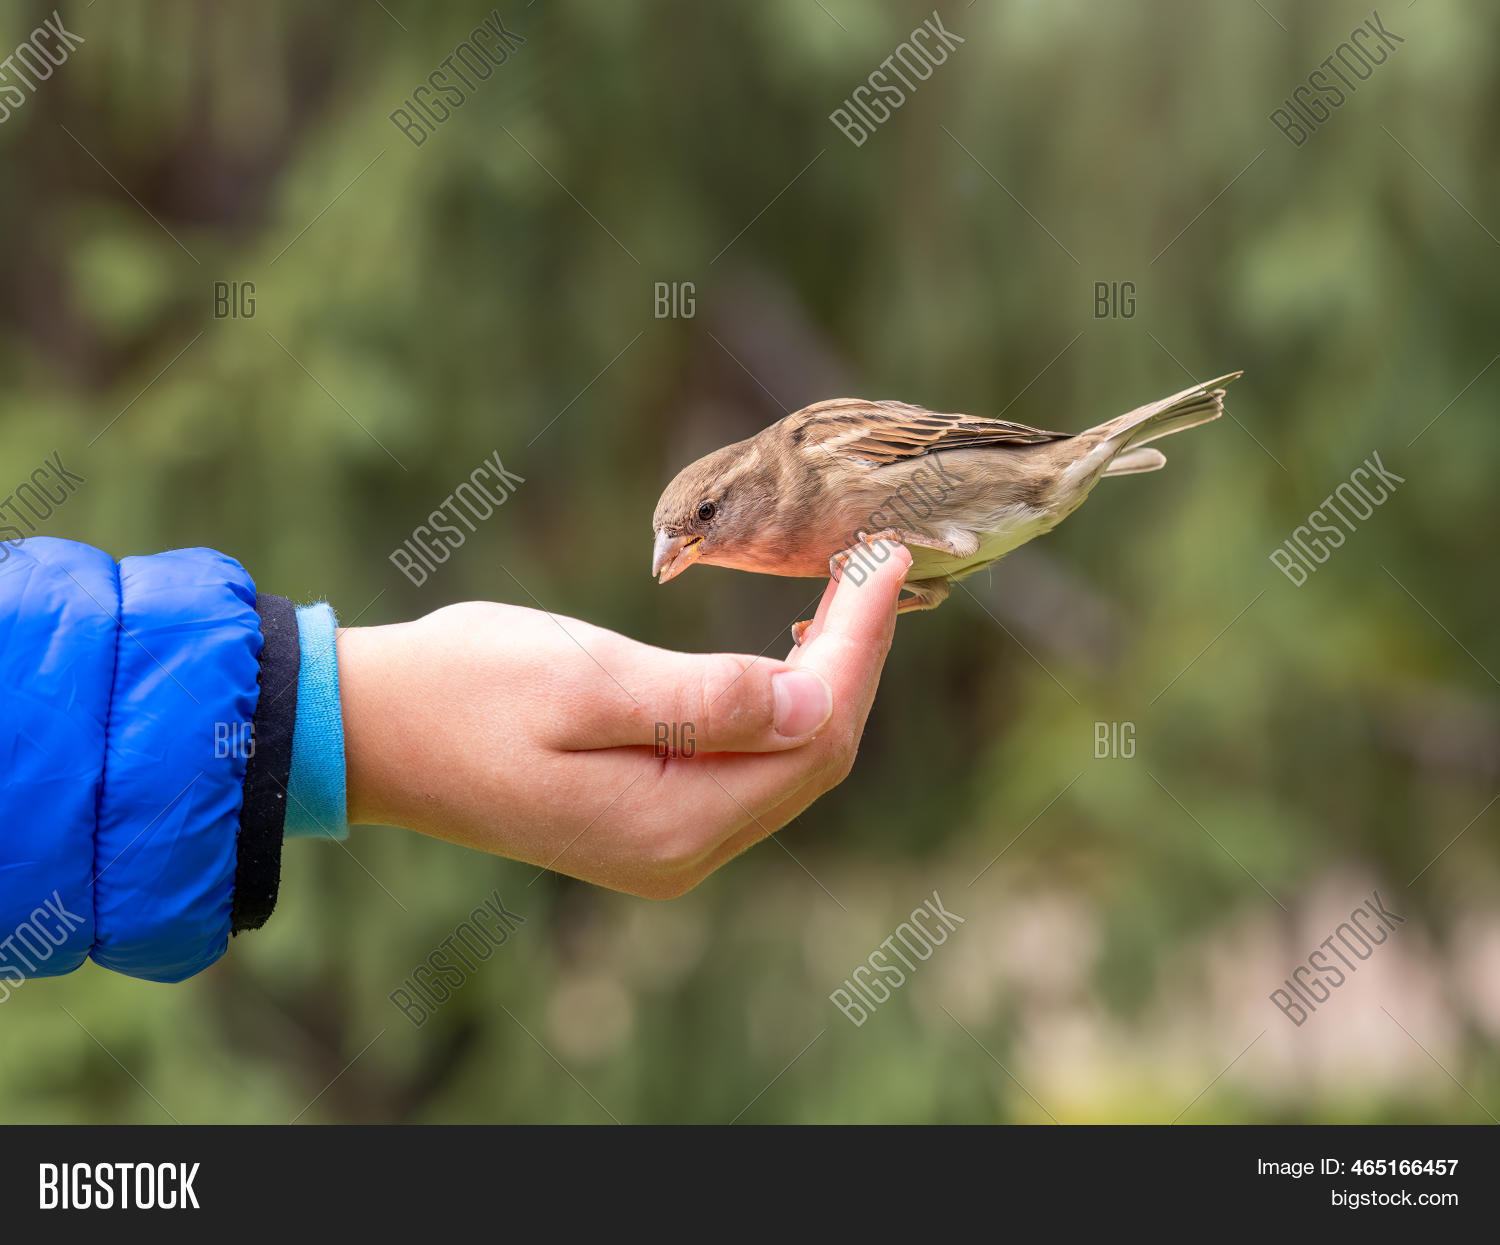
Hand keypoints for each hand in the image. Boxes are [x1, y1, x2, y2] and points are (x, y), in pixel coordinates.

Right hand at [338, 543, 911, 897]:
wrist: (371, 732)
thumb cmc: (463, 690)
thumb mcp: (583, 681)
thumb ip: (705, 700)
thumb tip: (815, 697)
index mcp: (673, 823)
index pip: (815, 735)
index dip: (862, 646)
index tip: (888, 561)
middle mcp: (683, 853)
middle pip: (816, 756)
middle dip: (856, 660)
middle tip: (878, 566)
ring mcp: (667, 846)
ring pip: (789, 765)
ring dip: (827, 682)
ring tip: (848, 599)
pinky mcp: (649, 823)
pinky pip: (748, 768)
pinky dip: (783, 707)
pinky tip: (789, 657)